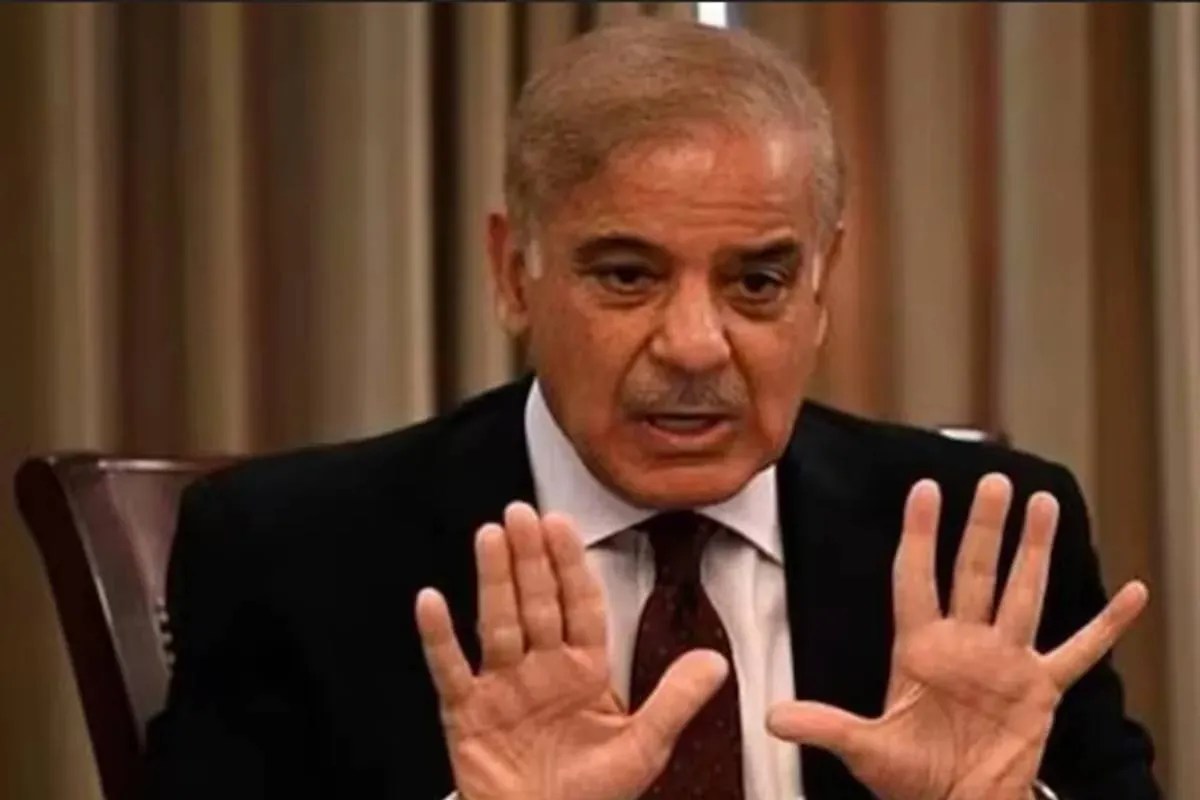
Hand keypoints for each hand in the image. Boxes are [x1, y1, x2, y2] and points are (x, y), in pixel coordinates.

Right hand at [415, 502, 728, 799]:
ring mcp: (501, 688)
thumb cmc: (591, 795)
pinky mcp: (466, 714)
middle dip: (531, 558)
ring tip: (490, 536)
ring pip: (497, 624)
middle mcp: (540, 669)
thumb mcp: (644, 749)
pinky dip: (439, 637)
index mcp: (583, 670)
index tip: (562, 524)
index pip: (578, 605)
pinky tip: (431, 600)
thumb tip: (717, 661)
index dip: (571, 565)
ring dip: (493, 581)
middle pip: (536, 603)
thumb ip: (674, 701)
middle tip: (522, 512)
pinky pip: (450, 670)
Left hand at [767, 474, 1147, 799]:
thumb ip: (826, 727)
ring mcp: (1005, 662)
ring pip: (1022, 594)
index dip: (920, 535)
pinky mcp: (1040, 690)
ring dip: (1034, 551)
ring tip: (1043, 504)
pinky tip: (1129, 594)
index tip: (922, 490)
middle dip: (982, 527)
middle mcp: (964, 644)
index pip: (917, 578)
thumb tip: (771, 719)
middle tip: (992, 479)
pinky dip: (1106, 625)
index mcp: (920, 649)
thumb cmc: (911, 777)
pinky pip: (1078, 651)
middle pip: (974, 572)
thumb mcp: (866, 749)